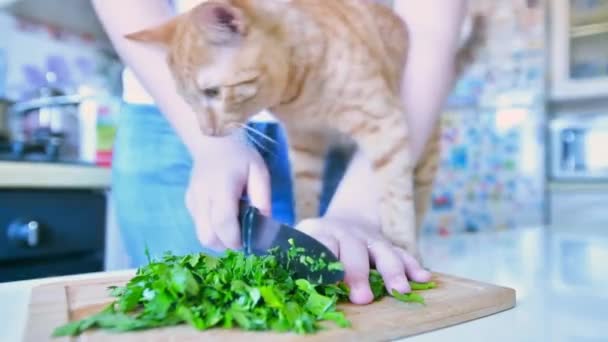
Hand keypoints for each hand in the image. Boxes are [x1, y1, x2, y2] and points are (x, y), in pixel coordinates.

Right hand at [186, 136, 270, 250]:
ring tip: (233, 228)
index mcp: (222, 187)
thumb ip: (263, 197)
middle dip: (225, 244)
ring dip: (218, 239)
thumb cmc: (240, 156)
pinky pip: (199, 226)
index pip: (223, 222)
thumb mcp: (259, 171)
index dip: (235, 239)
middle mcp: (202, 196)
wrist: (213, 141)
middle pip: (207, 236)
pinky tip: (223, 217)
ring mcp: (192, 200)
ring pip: (201, 235)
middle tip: (241, 237)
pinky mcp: (188, 202)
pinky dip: (212, 229)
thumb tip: (265, 222)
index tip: (248, 242)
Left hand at [297, 215, 430, 304]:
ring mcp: (368, 237)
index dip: (327, 263)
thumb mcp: (301, 250)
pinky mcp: (386, 244)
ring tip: (400, 291)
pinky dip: (413, 266)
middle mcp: (346, 232)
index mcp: (320, 233)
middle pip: (353, 249)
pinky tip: (423, 278)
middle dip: (358, 274)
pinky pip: (401, 253)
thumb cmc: (316, 247)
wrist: (339, 223)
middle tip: (362, 298)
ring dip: (392, 271)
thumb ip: (301, 265)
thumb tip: (299, 289)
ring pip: (382, 251)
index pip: (323, 245)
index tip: (331, 283)